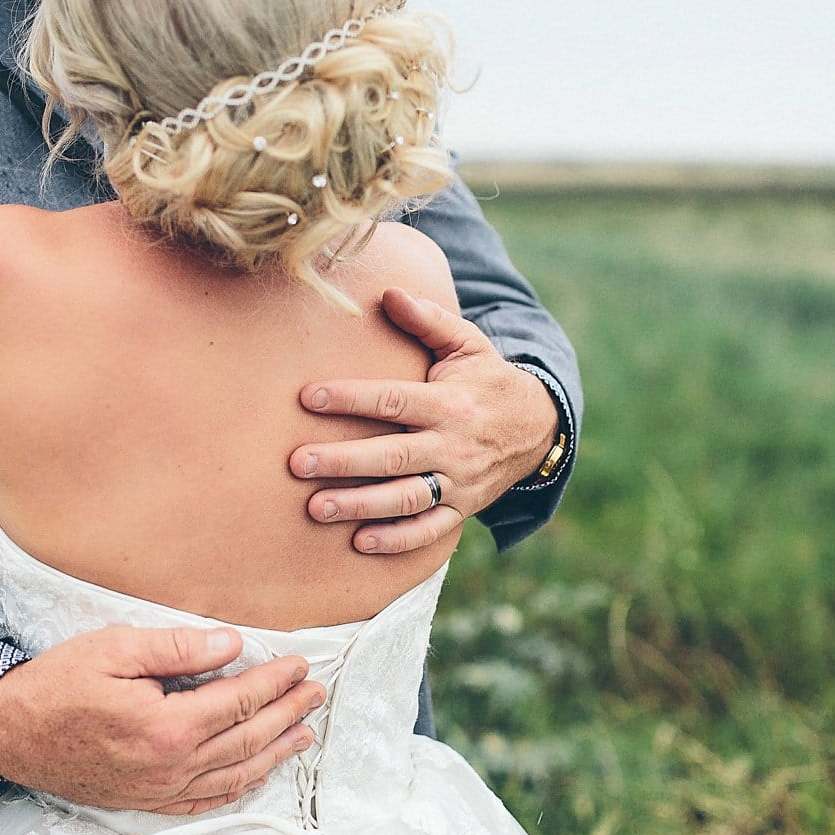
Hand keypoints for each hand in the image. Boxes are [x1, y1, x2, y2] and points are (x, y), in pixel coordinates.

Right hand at [0, 625, 324, 815]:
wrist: (8, 733)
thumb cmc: (57, 684)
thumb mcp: (115, 649)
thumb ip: (178, 648)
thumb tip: (233, 645)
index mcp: (167, 726)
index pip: (240, 701)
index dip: (275, 682)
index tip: (300, 664)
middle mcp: (170, 766)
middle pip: (248, 738)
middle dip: (288, 714)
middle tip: (316, 694)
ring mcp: (160, 790)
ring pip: (236, 774)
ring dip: (276, 752)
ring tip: (305, 734)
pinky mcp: (147, 802)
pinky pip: (206, 801)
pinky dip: (239, 787)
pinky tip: (259, 773)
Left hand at [290, 286, 558, 553]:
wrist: (537, 427)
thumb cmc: (486, 379)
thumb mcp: (467, 344)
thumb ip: (428, 319)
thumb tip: (388, 292)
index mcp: (450, 403)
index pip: (394, 400)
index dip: (351, 399)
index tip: (308, 397)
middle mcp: (454, 445)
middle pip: (393, 455)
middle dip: (343, 461)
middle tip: (297, 463)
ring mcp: (459, 482)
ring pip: (406, 498)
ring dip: (360, 505)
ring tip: (316, 508)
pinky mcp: (462, 509)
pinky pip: (430, 531)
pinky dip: (397, 540)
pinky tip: (360, 542)